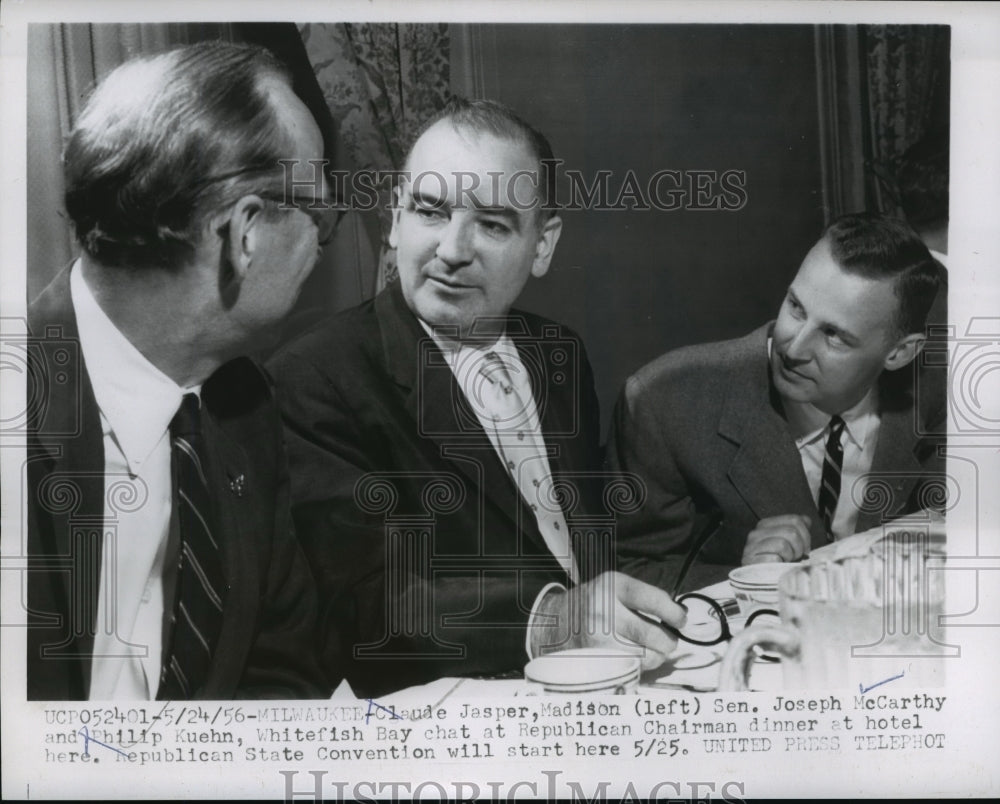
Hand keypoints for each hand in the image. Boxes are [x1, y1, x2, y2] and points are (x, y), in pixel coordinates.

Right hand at [532, 572, 686, 670]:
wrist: (555, 620)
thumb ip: (645, 598)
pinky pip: (631, 670)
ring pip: (645, 657)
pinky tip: (632, 657)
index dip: (674, 613)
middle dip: (668, 641)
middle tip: (668, 641)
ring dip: (655, 656)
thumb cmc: (594, 603)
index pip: (653, 600)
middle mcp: (604, 611)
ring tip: (649, 649)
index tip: (681, 620)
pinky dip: (638, 667)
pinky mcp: (594, 660)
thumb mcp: (614, 587)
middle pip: (653, 635)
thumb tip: (680, 617)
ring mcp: (597, 639)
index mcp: (612, 586)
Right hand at [742, 514, 810, 563]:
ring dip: (789, 556)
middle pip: (791, 532)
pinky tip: (777, 567)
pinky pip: (774, 558)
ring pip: (782, 544)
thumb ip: (796, 530)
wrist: (760, 583)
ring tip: (785, 561)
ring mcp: (751, 547)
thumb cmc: (777, 563)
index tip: (804, 548)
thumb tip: (806, 520)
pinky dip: (780, 565)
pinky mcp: (750, 561)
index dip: (805, 536)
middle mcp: (756, 533)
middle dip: (799, 548)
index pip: (795, 520)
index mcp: (765, 525)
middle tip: (795, 557)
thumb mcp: (789, 543)